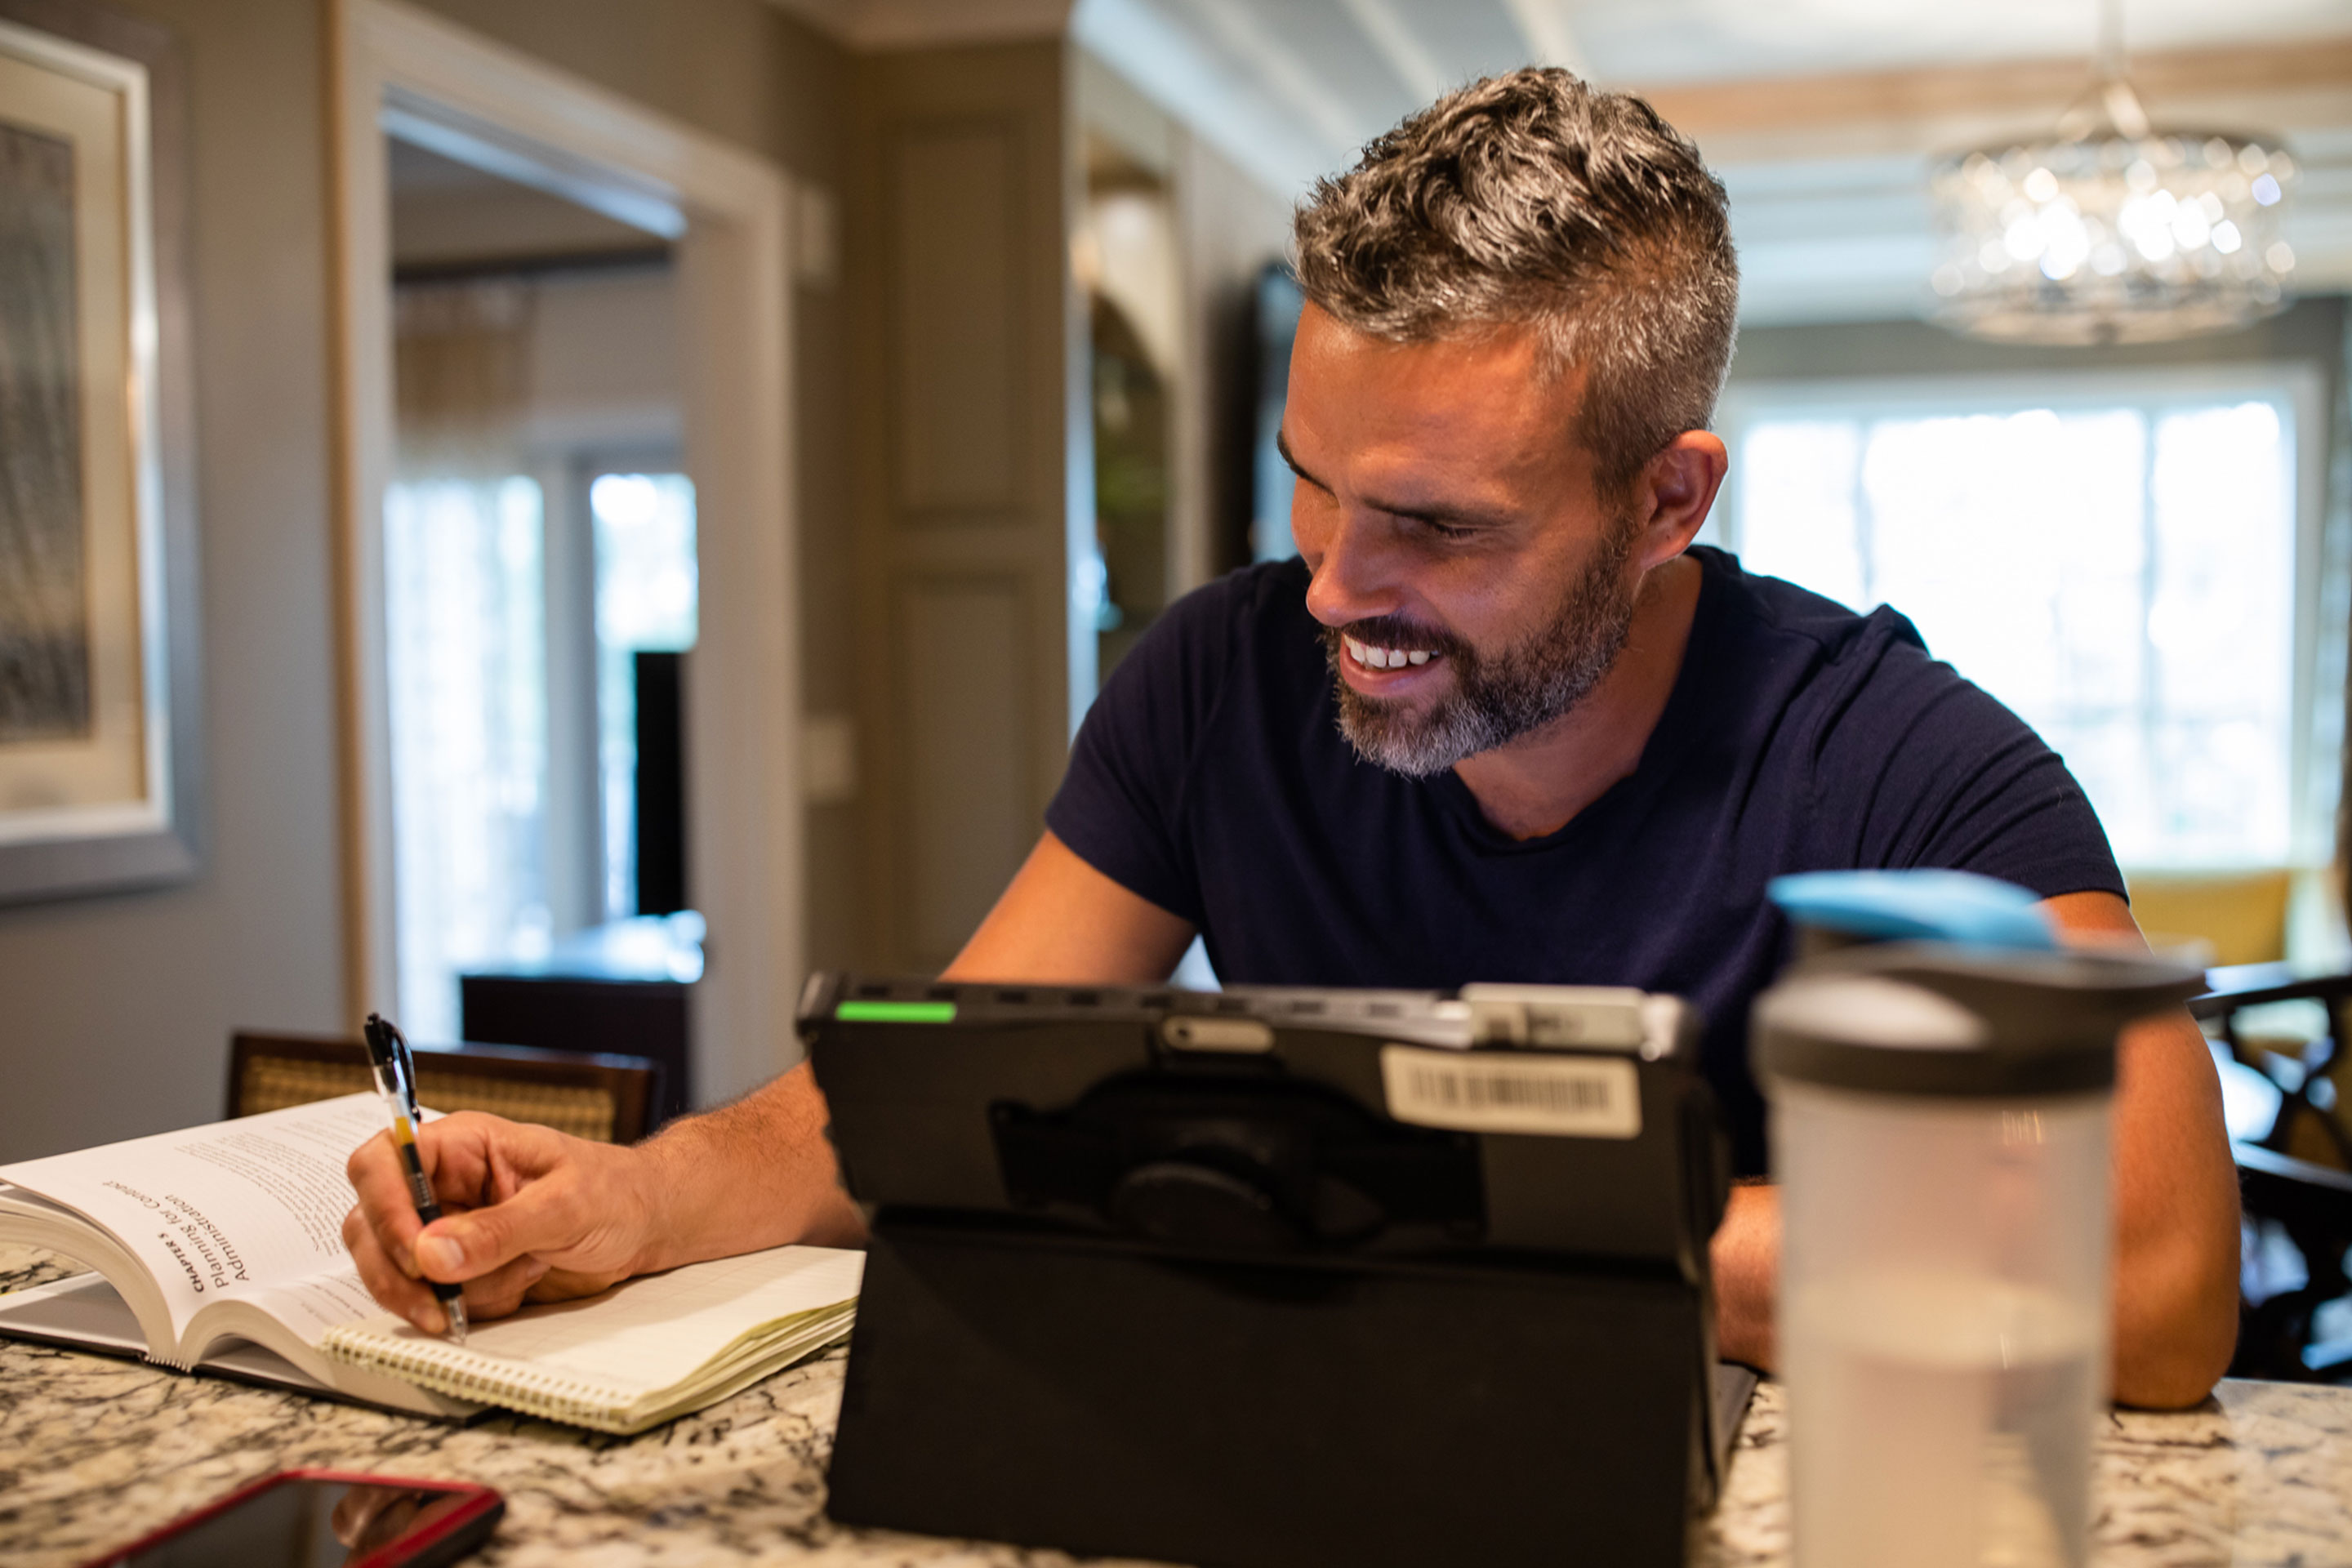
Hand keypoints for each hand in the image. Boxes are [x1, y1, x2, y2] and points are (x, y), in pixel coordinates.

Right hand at [342, 1112, 657, 1332]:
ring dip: (450, 1291)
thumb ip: (499, 1229)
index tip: (414, 1253)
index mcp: (463, 1145)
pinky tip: (522, 1283)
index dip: (383, 1207)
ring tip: (519, 1275)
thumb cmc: (616, 1193)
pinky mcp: (461, 1268)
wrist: (647, 1226)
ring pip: (396, 1270)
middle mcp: (443, 1186)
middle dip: (402, 1272)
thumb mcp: (566, 1205)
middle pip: (370, 1226)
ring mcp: (447, 1230)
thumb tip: (430, 1253)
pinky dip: (472, 1305)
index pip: (383, 1162)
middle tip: (442, 1302)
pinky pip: (434, 1297)